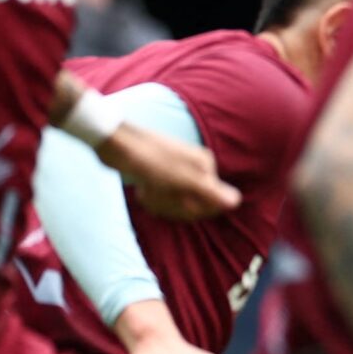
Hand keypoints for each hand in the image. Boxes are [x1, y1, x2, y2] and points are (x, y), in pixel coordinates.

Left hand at [99, 124, 240, 220]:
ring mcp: (179, 168)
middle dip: (175, 206)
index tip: (173, 205)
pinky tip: (143, 192)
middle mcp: (196, 165)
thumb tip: (236, 201)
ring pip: (179, 199)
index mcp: (206, 165)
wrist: (116, 143)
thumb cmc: (150, 161)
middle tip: (156, 199)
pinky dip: (155, 197)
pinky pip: (166, 194)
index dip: (193, 210)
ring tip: (146, 194)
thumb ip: (210, 191)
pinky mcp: (162, 171)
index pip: (212, 202)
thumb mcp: (182, 179)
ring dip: (162, 203)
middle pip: (196, 201)